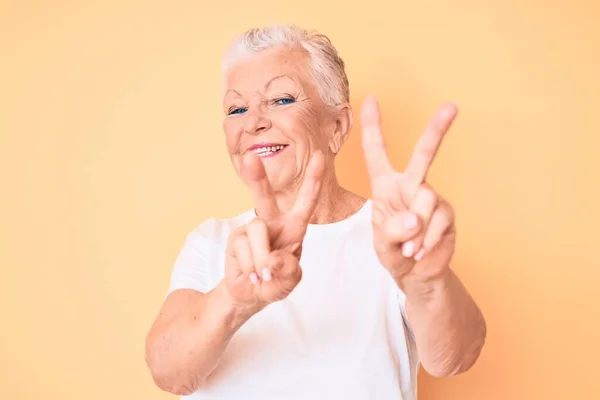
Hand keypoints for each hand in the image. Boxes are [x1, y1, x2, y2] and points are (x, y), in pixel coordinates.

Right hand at [223, 151, 324, 311]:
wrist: (250, 295)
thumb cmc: (276, 281)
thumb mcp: (290, 280)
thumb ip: (288, 271)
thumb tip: (273, 259)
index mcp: (294, 227)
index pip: (306, 202)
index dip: (313, 179)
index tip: (319, 156)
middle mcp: (273, 222)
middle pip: (265, 198)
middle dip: (257, 179)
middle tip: (250, 159)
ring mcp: (251, 229)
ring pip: (256, 230)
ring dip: (261, 258)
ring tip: (263, 275)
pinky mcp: (235, 239)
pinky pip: (242, 247)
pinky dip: (249, 266)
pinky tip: (251, 275)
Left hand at [360, 96, 457, 281]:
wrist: (416, 274)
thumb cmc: (393, 252)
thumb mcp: (383, 243)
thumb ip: (392, 231)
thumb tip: (415, 219)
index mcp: (385, 186)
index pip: (377, 152)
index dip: (373, 125)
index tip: (371, 98)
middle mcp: (410, 186)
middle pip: (424, 154)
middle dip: (437, 130)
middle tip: (452, 106)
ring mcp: (430, 198)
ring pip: (426, 202)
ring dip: (415, 231)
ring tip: (409, 250)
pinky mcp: (446, 214)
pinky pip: (438, 222)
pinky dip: (426, 241)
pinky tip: (420, 252)